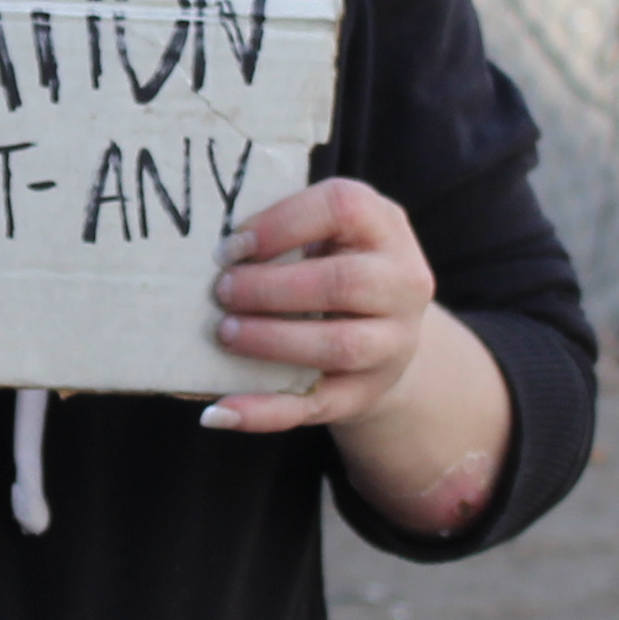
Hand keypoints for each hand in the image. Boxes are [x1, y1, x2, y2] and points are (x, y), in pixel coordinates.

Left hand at [206, 178, 436, 431]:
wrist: (384, 335)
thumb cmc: (335, 267)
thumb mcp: (328, 234)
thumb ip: (286, 232)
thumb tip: (216, 250)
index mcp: (384, 227)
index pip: (343, 208)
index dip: (283, 223)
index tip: (233, 246)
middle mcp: (402, 284)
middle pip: (344, 283)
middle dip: (272, 288)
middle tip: (221, 292)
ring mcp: (391, 344)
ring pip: (338, 346)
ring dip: (272, 341)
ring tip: (225, 334)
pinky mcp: (364, 394)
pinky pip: (314, 406)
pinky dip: (263, 411)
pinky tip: (219, 411)